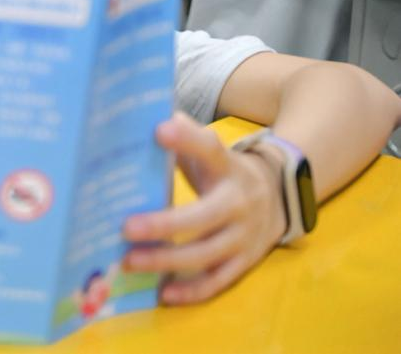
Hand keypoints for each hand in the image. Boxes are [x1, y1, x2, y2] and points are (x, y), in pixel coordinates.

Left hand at [121, 113, 285, 304]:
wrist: (278, 196)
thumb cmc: (221, 171)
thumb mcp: (207, 151)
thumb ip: (179, 134)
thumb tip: (137, 111)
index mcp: (227, 167)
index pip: (209, 149)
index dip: (186, 139)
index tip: (158, 130)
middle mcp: (239, 201)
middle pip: (203, 216)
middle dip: (165, 224)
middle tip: (125, 227)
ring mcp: (245, 235)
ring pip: (207, 253)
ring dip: (167, 260)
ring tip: (129, 261)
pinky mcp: (247, 261)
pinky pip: (219, 280)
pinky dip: (192, 290)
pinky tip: (162, 293)